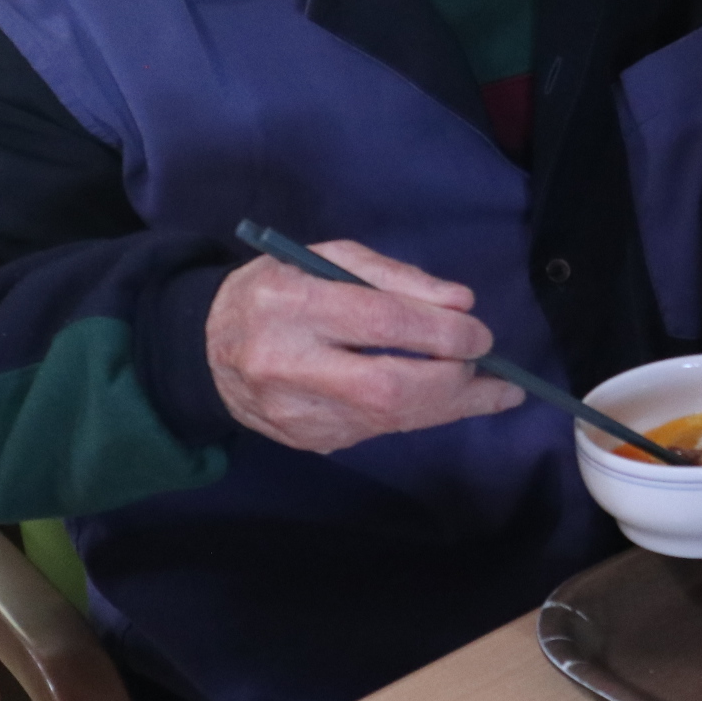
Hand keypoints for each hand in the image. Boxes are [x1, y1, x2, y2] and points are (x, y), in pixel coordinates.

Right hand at [206, 240, 523, 453]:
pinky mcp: (308, 442)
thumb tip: (460, 304)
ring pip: (391, 419)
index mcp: (291, 304)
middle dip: (453, 381)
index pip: (379, 323)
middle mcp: (289, 366)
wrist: (207, 350)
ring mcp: (296, 414)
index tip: (480, 333)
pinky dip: (419, 413)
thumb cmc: (277, 291)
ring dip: (450, 405)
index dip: (440, 333)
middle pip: (389, 388)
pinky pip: (379, 430)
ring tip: (494, 391)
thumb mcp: (326, 258)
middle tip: (489, 366)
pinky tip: (445, 399)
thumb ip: (394, 277)